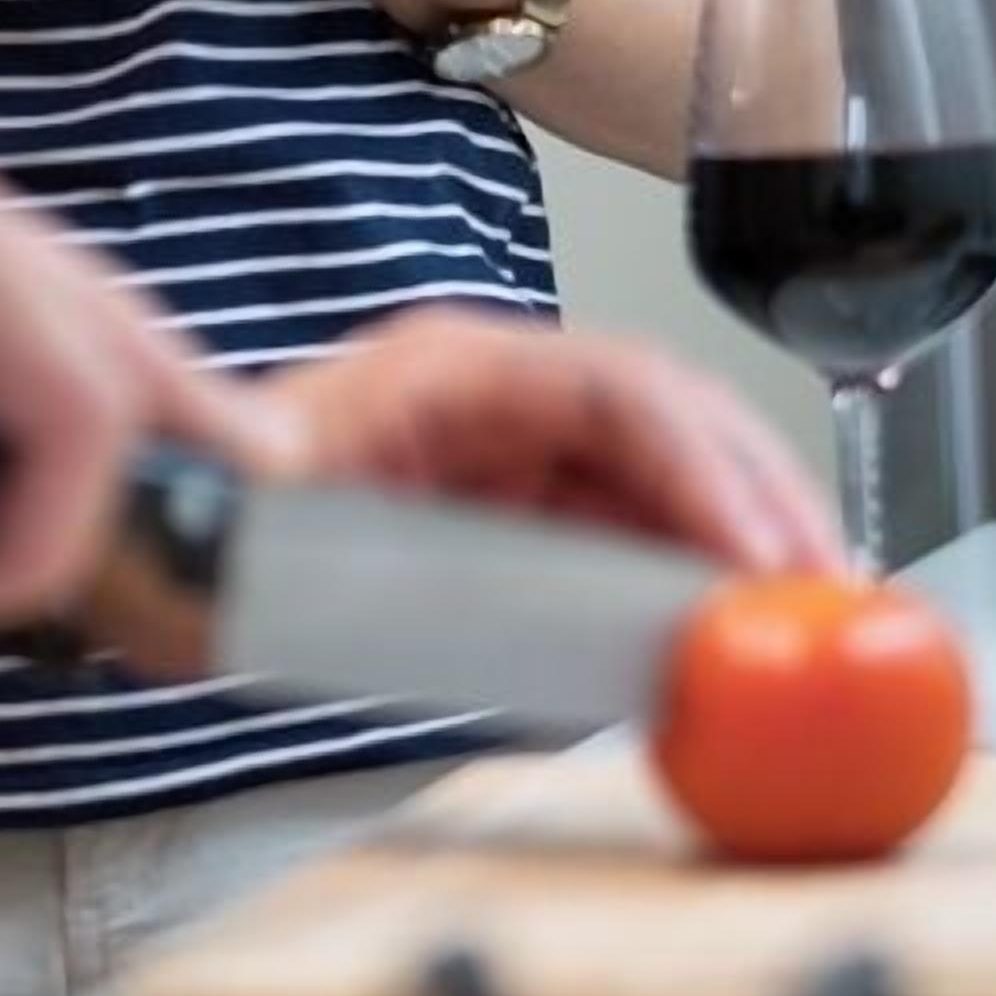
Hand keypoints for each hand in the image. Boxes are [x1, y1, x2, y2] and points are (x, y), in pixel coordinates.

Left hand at [257, 303, 839, 577]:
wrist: (167, 548)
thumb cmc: (223, 535)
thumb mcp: (313, 552)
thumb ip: (433, 585)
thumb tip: (568, 626)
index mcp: (446, 369)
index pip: (615, 390)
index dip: (702, 470)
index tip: (757, 557)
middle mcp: (496, 390)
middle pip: (671, 417)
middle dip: (761, 498)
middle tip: (827, 591)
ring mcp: (516, 441)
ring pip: (671, 468)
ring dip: (748, 534)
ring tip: (816, 610)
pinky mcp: (528, 504)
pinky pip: (638, 523)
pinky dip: (701, 570)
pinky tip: (744, 622)